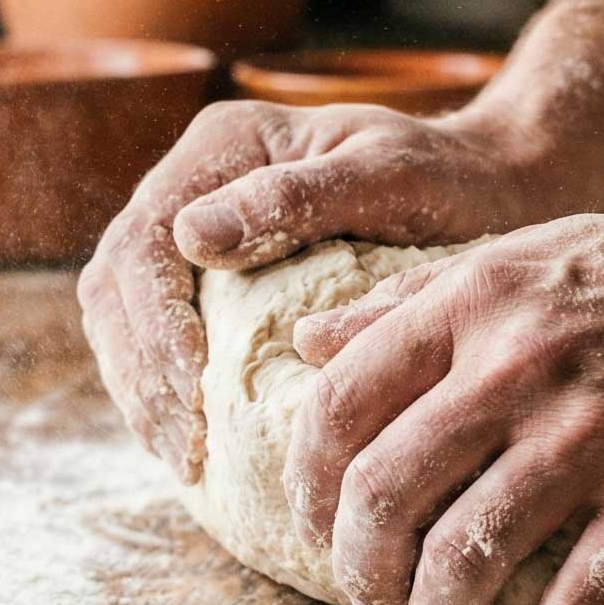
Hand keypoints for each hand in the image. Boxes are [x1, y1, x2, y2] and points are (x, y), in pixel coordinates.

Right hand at [77, 97, 582, 480]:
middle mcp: (196, 185)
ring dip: (142, 392)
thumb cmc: (448, 179)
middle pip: (117, 284)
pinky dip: (164, 394)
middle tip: (183, 447)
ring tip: (183, 457)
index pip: (145, 239)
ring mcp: (199, 236)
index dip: (154, 321)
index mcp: (224, 147)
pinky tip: (194, 446)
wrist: (486, 187)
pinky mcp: (216, 284)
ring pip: (125, 319)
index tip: (194, 387)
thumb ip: (293, 198)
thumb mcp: (387, 175)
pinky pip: (160, 342)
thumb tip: (190, 235)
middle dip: (139, 370)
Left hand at [282, 211, 603, 604]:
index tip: (317, 528)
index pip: (339, 406)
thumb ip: (412, 302)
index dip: (307, 485)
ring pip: (463, 561)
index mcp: (477, 303)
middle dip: (360, 573)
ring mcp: (593, 438)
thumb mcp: (525, 257)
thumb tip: (309, 345)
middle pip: (382, 496)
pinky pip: (576, 602)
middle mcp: (521, 367)